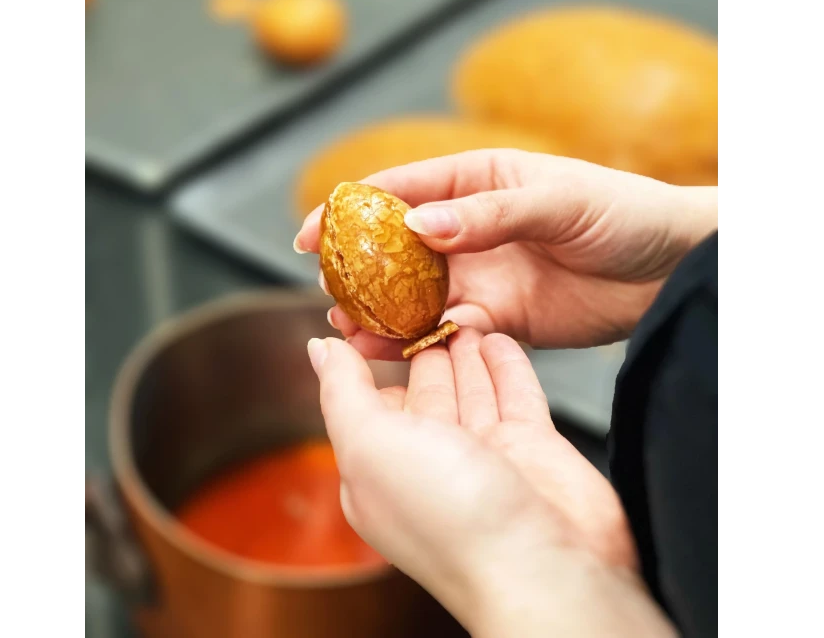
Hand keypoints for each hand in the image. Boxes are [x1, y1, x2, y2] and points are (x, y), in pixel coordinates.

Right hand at [295, 149, 716, 356]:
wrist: (670, 269)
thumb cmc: (621, 212)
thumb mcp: (557, 200)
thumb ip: (490, 214)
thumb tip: (418, 224)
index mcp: (478, 182)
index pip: (401, 190)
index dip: (351, 209)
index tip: (312, 234)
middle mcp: (470, 228)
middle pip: (397, 248)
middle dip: (358, 269)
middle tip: (328, 292)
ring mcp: (482, 274)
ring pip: (416, 295)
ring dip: (380, 311)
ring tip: (347, 330)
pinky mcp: (499, 318)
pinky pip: (449, 329)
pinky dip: (420, 340)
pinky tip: (394, 352)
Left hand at [309, 328, 674, 636]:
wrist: (547, 567)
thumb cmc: (452, 518)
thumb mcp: (370, 444)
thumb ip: (343, 392)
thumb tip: (318, 350)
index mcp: (381, 468)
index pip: (369, 399)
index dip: (372, 355)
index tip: (376, 309)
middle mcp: (432, 461)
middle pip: (423, 388)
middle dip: (422, 344)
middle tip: (424, 299)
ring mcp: (485, 454)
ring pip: (469, 385)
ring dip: (464, 346)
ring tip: (462, 309)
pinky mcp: (532, 446)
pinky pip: (514, 391)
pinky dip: (505, 362)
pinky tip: (497, 336)